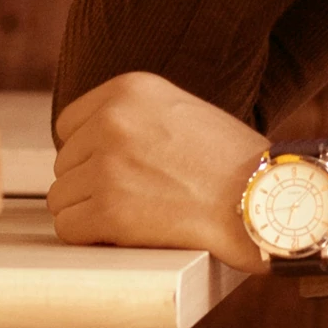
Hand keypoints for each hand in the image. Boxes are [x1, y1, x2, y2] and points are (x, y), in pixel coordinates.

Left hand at [49, 73, 268, 268]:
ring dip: (91, 212)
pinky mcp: (109, 210)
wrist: (265, 199)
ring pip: (62, 197)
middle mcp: (113, 120)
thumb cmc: (233, 163)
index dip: (90, 153)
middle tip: (140, 196)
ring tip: (139, 214)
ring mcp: (108, 165)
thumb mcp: (182, 111)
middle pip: (65, 163)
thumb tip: (85, 146)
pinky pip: (69, 228)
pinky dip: (93, 237)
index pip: (69, 124)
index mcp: (130, 89)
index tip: (119, 170)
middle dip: (93, 184)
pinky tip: (128, 234)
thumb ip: (135, 117)